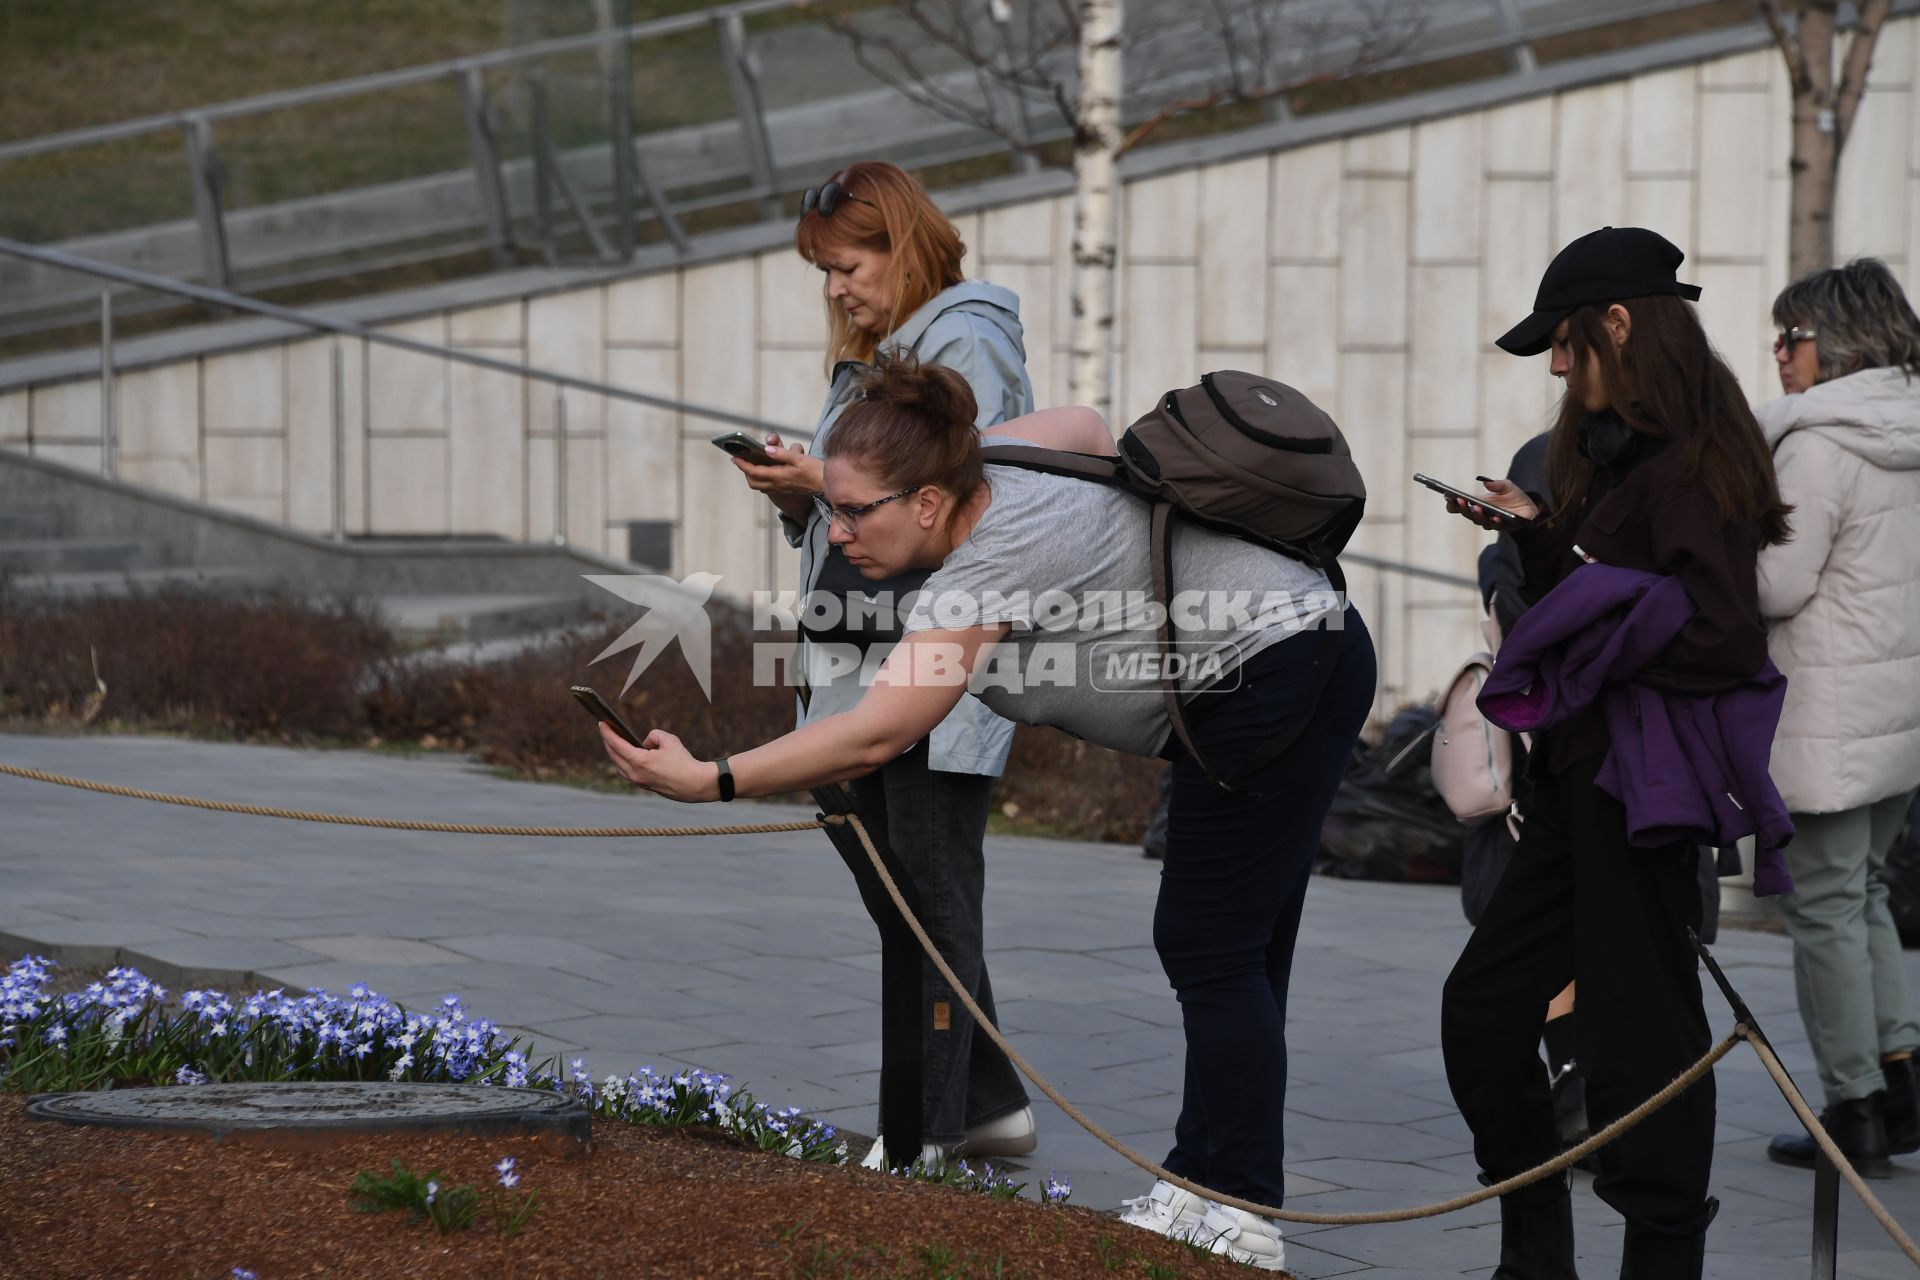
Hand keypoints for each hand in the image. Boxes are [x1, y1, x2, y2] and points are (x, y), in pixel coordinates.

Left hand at [599, 724, 718, 801]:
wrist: (694, 784)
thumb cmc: (683, 762)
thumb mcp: (669, 740)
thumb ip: (653, 735)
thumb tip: (645, 744)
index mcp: (639, 761)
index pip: (616, 744)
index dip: (607, 733)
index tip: (601, 724)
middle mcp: (635, 773)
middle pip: (614, 755)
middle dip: (608, 742)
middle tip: (606, 730)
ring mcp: (638, 782)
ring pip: (619, 766)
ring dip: (614, 753)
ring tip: (614, 742)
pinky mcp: (644, 786)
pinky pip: (627, 773)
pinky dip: (623, 762)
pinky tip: (626, 756)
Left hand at [733, 433, 824, 498]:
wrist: (827, 484)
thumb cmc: (815, 470)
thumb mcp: (799, 458)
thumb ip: (782, 453)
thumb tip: (766, 448)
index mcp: (779, 476)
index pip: (754, 472)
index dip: (743, 464)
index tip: (735, 457)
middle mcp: (777, 485)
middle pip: (753, 482)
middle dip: (746, 472)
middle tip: (742, 460)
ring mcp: (781, 488)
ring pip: (760, 486)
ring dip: (753, 476)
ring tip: (752, 464)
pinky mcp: (786, 489)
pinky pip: (768, 487)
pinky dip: (762, 479)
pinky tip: (766, 470)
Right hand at [1445, 477, 1540, 529]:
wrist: (1529, 508)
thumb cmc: (1513, 496)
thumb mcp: (1506, 486)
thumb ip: (1496, 484)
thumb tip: (1485, 482)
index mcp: (1477, 504)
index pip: (1461, 506)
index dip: (1453, 503)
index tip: (1447, 496)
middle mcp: (1482, 514)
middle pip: (1467, 514)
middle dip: (1462, 508)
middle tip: (1459, 500)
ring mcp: (1492, 522)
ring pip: (1480, 521)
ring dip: (1477, 515)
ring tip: (1476, 507)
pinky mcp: (1504, 526)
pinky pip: (1498, 526)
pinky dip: (1495, 522)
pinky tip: (1495, 517)